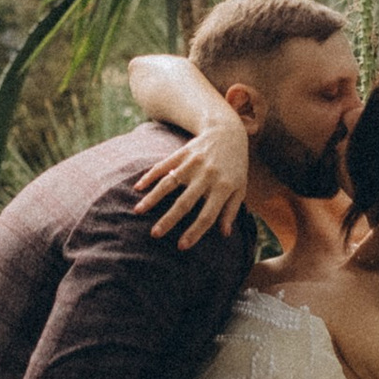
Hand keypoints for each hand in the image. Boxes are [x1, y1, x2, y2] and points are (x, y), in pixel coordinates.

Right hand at [134, 115, 250, 244]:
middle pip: (185, 202)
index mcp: (223, 188)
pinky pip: (163, 165)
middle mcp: (207, 176)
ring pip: (169, 183)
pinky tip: (138, 187)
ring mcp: (193, 163)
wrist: (227, 132)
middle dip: (169, 219)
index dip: (195, 232)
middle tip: (154, 234)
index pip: (207, 215)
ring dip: (153, 198)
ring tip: (138, 211)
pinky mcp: (182, 153)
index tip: (181, 246)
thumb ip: (232, 210)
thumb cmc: (234, 165)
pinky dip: (150, 176)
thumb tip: (225, 234)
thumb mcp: (240, 187)